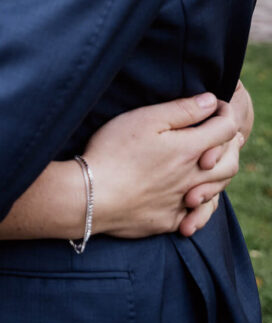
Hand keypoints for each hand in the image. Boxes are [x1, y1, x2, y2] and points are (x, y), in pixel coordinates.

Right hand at [84, 92, 241, 240]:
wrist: (91, 196)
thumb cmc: (114, 151)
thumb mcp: (146, 119)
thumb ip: (182, 110)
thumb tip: (210, 101)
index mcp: (189, 149)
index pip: (227, 128)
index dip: (223, 112)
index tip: (210, 105)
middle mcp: (193, 178)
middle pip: (230, 163)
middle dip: (230, 146)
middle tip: (216, 134)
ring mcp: (182, 203)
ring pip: (217, 191)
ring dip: (218, 174)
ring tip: (206, 162)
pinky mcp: (168, 221)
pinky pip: (197, 215)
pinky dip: (200, 205)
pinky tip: (189, 196)